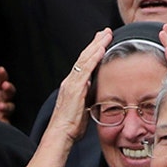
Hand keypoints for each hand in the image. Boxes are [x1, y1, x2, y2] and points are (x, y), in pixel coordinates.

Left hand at [0, 67, 15, 122]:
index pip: (2, 78)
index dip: (2, 74)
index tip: (1, 69)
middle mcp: (3, 96)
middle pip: (10, 91)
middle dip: (9, 88)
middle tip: (5, 85)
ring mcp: (5, 108)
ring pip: (10, 106)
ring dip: (7, 105)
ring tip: (0, 105)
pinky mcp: (3, 120)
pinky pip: (7, 120)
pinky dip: (5, 119)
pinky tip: (0, 116)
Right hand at [23, 31, 112, 166]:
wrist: (60, 135)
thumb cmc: (70, 127)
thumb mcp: (82, 110)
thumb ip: (88, 99)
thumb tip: (95, 94)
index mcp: (72, 86)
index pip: (83, 64)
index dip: (93, 52)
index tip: (101, 42)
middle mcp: (70, 81)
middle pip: (84, 57)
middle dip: (95, 43)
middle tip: (105, 32)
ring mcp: (72, 84)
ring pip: (85, 59)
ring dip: (96, 46)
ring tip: (106, 35)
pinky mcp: (75, 88)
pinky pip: (85, 69)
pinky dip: (94, 57)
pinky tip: (101, 49)